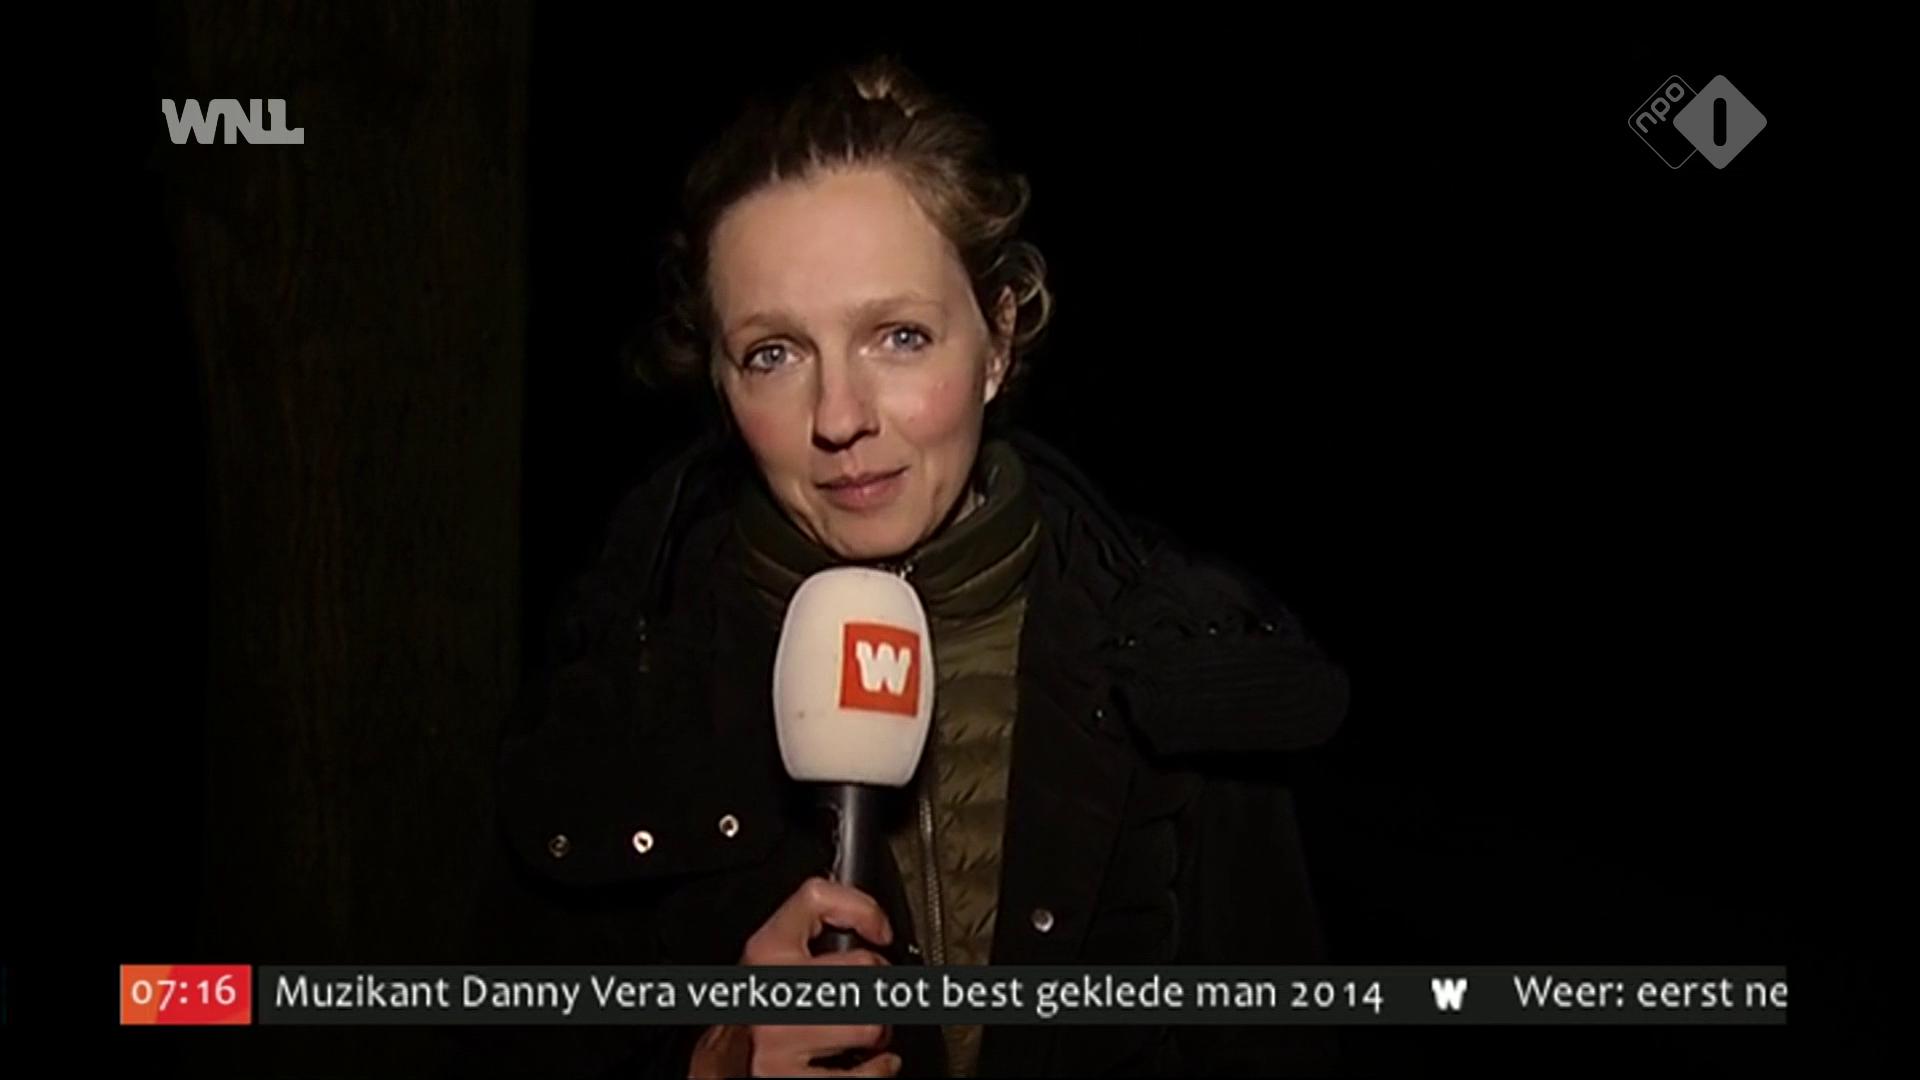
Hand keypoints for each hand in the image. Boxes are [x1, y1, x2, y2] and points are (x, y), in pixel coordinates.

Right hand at [688, 877, 900, 1077]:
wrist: (721, 1069)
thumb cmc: (752, 1014)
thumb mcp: (768, 961)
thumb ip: (809, 934)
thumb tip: (867, 922)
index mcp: (765, 952)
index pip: (817, 900)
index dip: (862, 909)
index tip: (880, 931)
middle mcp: (771, 991)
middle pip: (865, 969)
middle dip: (877, 987)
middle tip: (865, 998)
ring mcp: (779, 1039)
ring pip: (871, 1024)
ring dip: (877, 1032)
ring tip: (861, 1035)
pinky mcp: (787, 1079)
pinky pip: (865, 1074)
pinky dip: (878, 1071)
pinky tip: (869, 1065)